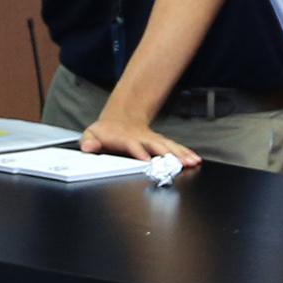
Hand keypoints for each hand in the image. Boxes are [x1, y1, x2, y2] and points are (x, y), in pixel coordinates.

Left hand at [79, 110, 199, 170]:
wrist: (119, 120)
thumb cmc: (104, 133)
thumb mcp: (91, 134)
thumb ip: (88, 141)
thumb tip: (88, 147)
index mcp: (124, 137)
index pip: (133, 144)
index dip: (139, 152)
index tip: (147, 161)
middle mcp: (141, 138)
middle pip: (156, 145)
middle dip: (168, 154)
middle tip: (179, 163)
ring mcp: (152, 139)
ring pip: (168, 146)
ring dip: (181, 153)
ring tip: (192, 161)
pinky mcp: (159, 142)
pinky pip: (173, 147)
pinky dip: (185, 152)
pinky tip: (194, 159)